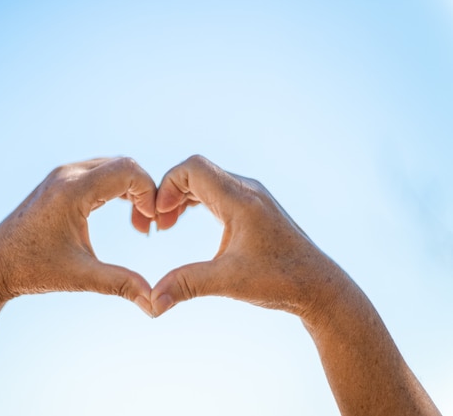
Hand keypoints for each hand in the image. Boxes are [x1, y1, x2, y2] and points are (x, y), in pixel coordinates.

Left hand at [0, 157, 155, 315]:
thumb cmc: (32, 269)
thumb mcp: (80, 277)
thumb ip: (121, 284)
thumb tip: (155, 305)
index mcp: (73, 190)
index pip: (128, 171)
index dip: (150, 193)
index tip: (153, 223)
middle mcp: (68, 174)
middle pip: (124, 164)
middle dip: (144, 192)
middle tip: (148, 227)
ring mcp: (62, 175)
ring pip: (112, 167)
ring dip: (132, 190)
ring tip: (138, 224)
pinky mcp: (60, 181)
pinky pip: (99, 173)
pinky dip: (117, 189)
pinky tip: (123, 214)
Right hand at [151, 155, 341, 317]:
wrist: (318, 286)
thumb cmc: (280, 281)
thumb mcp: (229, 282)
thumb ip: (188, 285)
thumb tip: (153, 302)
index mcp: (241, 200)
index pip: (192, 168)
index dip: (167, 186)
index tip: (158, 218)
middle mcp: (247, 190)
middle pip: (196, 171)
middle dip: (169, 193)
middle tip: (157, 225)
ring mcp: (251, 196)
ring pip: (205, 180)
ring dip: (181, 197)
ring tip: (166, 225)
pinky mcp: (253, 207)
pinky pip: (216, 191)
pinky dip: (195, 201)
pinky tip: (184, 221)